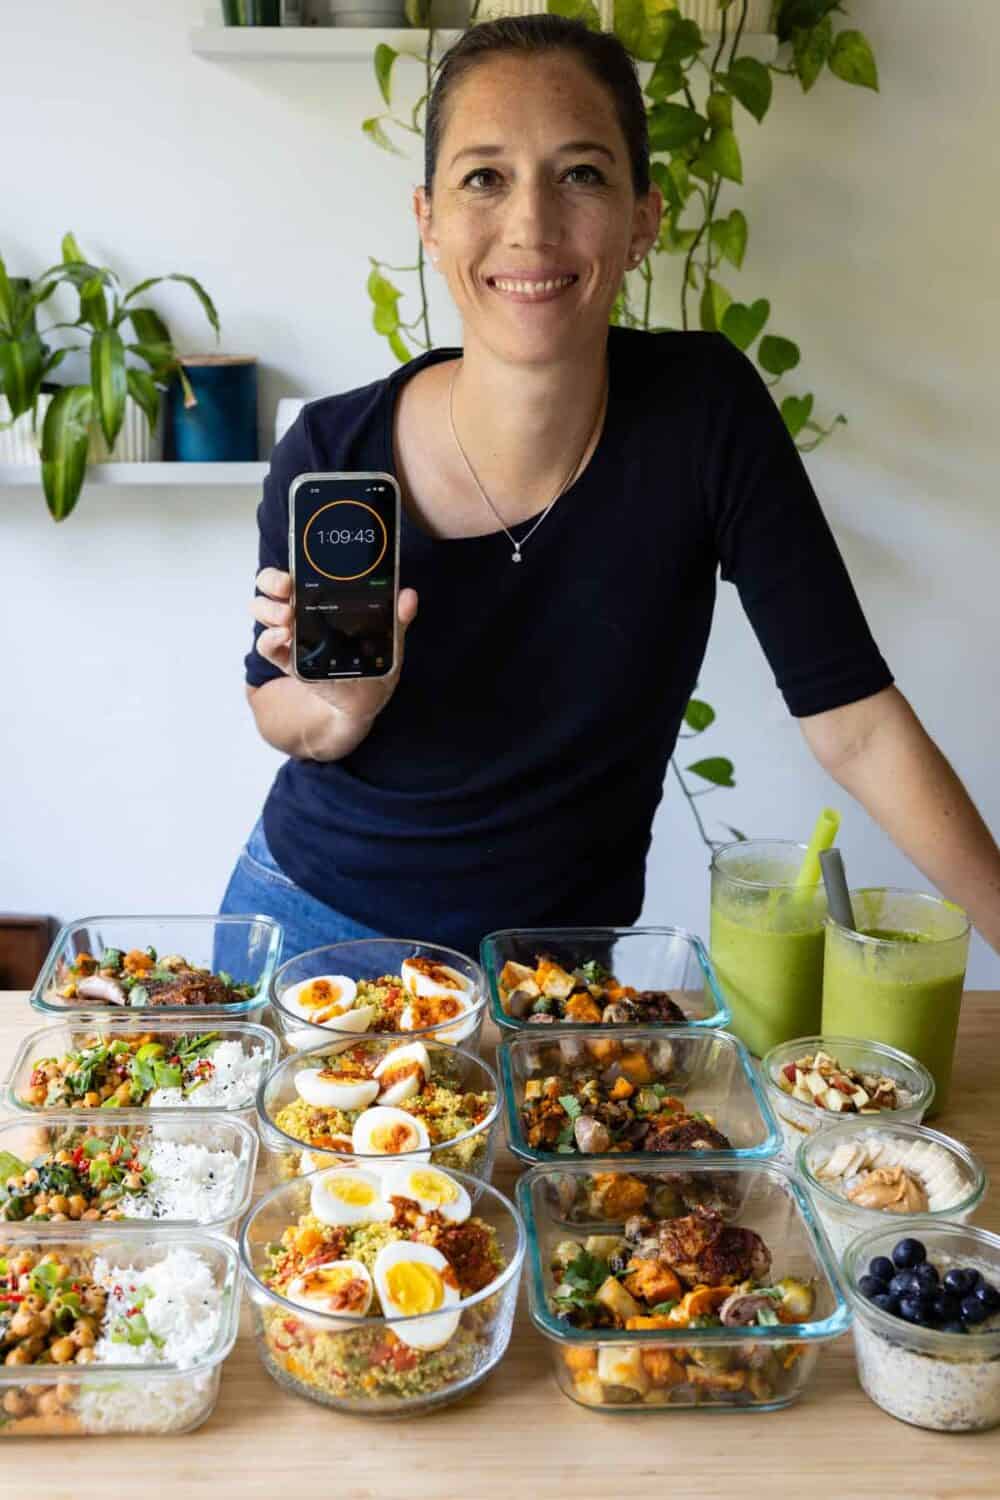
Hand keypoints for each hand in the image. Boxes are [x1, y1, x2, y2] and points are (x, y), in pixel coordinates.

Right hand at [251, 568, 418, 726]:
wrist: (366, 697)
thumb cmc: (372, 659)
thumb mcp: (389, 635)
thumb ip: (398, 615)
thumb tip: (408, 596)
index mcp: (321, 599)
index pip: (295, 574)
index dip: (289, 566)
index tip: (297, 568)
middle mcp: (300, 612)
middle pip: (270, 587)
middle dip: (272, 581)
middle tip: (287, 586)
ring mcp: (292, 636)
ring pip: (263, 611)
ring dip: (269, 609)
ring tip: (287, 616)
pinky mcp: (289, 660)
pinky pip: (268, 646)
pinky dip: (270, 638)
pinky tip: (285, 636)